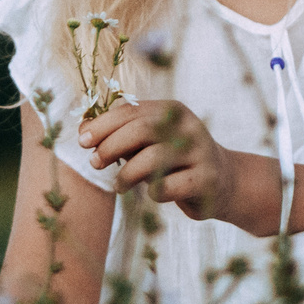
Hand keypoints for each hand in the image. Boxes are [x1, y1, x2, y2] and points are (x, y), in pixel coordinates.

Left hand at [77, 97, 245, 220]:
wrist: (222, 181)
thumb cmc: (173, 159)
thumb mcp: (149, 141)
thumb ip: (120, 133)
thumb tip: (81, 128)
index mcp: (172, 109)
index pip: (130, 111)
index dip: (102, 125)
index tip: (82, 141)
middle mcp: (188, 126)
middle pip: (140, 130)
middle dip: (110, 147)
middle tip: (95, 163)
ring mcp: (200, 152)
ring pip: (152, 160)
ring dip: (126, 175)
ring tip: (118, 185)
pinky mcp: (206, 180)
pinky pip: (168, 187)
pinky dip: (153, 192)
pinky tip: (153, 193)